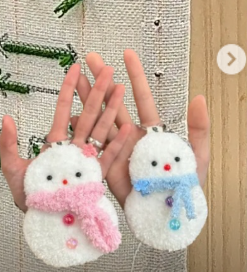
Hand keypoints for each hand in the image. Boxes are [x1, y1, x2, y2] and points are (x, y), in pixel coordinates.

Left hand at [0, 62, 131, 211]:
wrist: (42, 223)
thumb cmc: (29, 197)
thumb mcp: (13, 169)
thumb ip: (9, 144)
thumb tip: (5, 119)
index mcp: (55, 144)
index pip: (62, 109)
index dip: (68, 89)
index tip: (74, 68)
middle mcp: (73, 149)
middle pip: (87, 114)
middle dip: (96, 92)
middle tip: (106, 69)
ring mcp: (86, 161)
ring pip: (101, 130)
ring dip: (110, 110)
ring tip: (120, 88)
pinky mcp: (95, 177)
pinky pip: (108, 159)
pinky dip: (116, 144)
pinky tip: (126, 129)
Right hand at [72, 50, 209, 205]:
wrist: (169, 217)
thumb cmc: (184, 187)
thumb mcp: (198, 156)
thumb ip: (198, 128)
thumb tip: (200, 97)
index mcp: (151, 131)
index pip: (141, 97)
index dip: (135, 75)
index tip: (126, 54)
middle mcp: (131, 137)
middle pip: (112, 103)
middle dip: (100, 80)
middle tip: (89, 58)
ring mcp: (117, 150)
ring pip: (98, 120)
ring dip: (86, 100)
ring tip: (74, 80)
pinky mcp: (106, 167)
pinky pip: (93, 147)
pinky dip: (82, 133)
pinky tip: (71, 117)